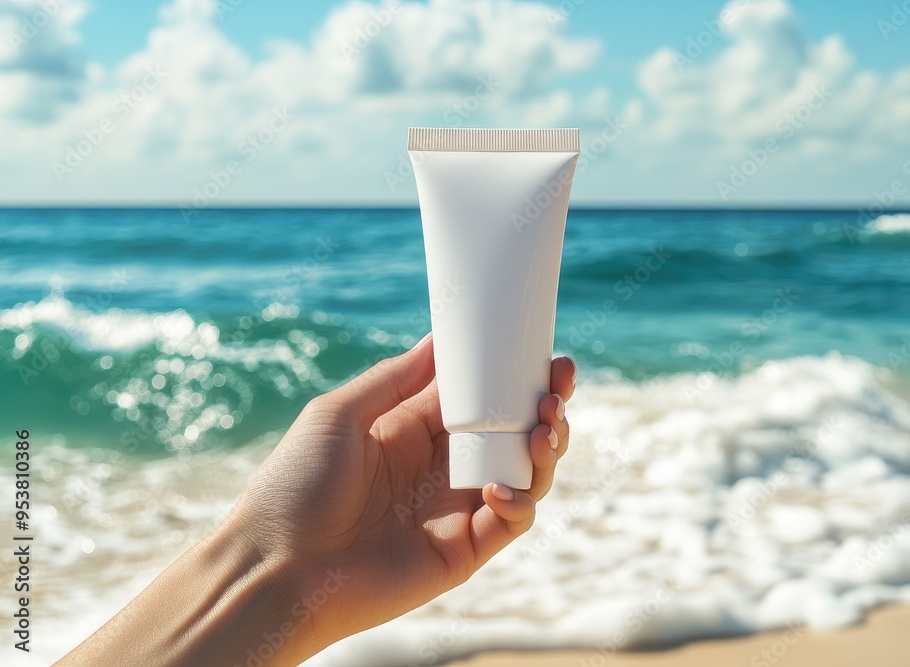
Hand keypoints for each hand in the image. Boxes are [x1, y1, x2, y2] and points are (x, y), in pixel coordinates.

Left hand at [231, 335, 575, 661]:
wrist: (274, 568)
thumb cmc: (295, 485)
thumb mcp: (340, 412)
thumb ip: (398, 378)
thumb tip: (441, 337)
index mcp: (413, 431)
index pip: (479, 398)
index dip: (513, 376)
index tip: (541, 352)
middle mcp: (440, 469)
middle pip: (512, 434)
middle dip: (544, 407)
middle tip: (559, 385)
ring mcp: (454, 510)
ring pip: (524, 475)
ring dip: (545, 449)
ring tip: (544, 428)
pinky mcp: (462, 552)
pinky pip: (510, 523)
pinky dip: (519, 502)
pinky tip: (499, 486)